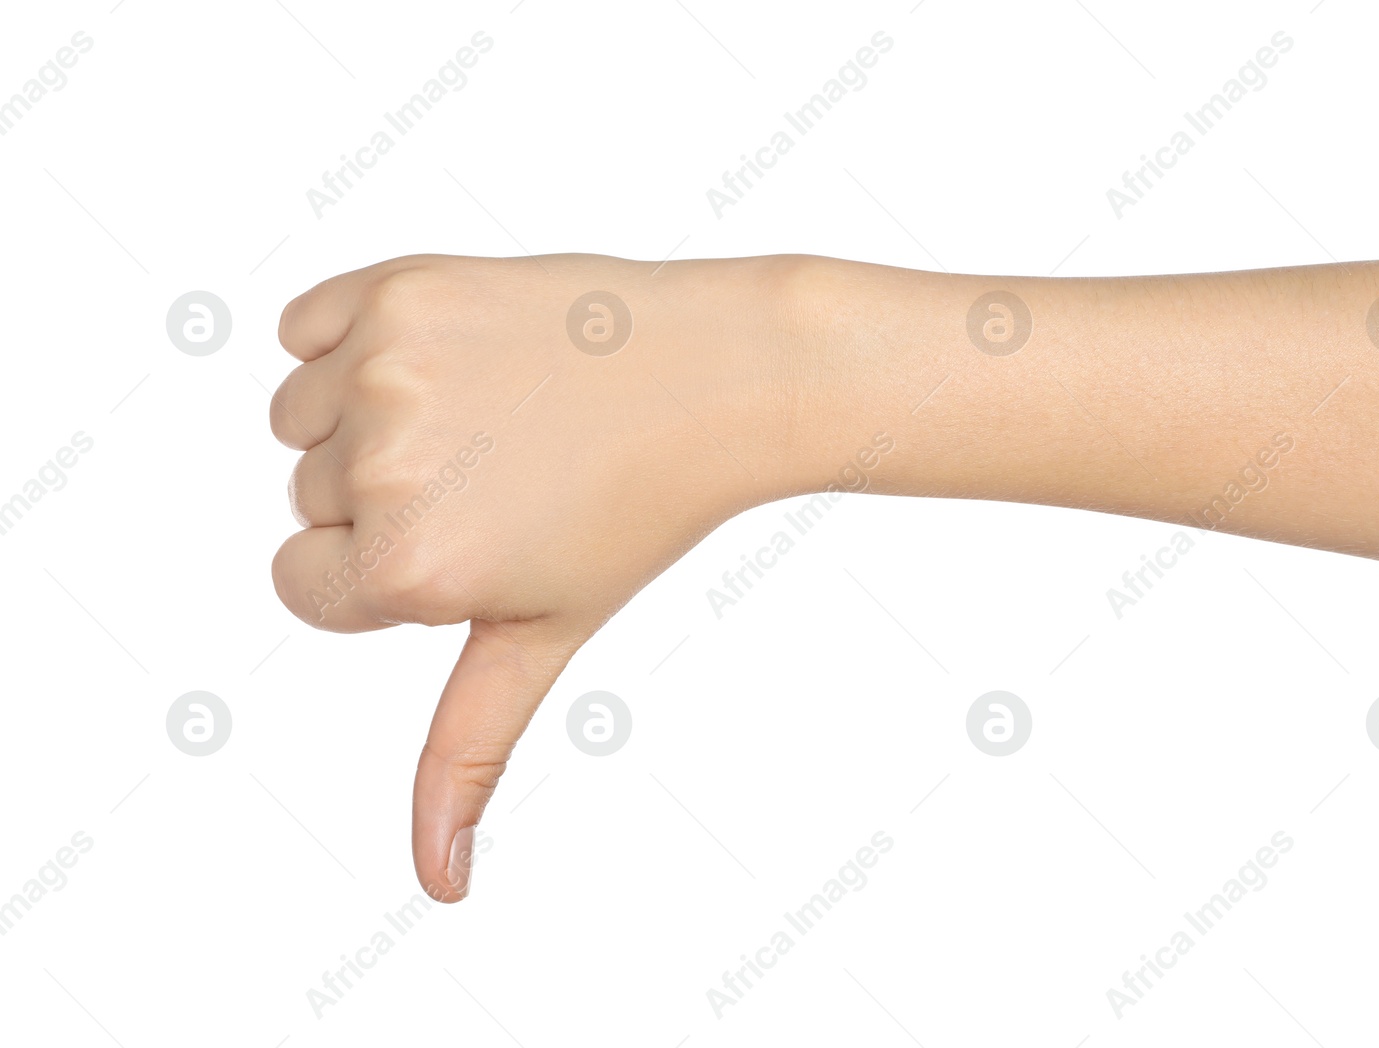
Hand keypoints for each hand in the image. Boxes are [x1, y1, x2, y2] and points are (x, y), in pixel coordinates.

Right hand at [270, 253, 804, 899]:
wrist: (718, 376)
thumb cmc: (637, 512)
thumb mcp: (545, 635)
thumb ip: (467, 751)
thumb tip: (438, 886)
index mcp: (408, 570)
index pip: (305, 587)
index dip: (390, 569)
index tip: (477, 535)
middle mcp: (384, 469)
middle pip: (309, 500)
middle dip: (387, 492)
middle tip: (506, 469)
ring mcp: (386, 369)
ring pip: (299, 416)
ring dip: (367, 417)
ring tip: (489, 411)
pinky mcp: (395, 285)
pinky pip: (304, 328)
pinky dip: (353, 338)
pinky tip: (458, 352)